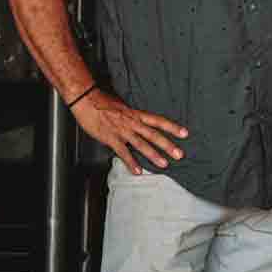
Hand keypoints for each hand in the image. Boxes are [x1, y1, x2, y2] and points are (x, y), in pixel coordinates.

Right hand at [71, 89, 188, 174]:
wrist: (86, 100)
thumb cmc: (103, 102)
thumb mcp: (123, 107)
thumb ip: (132, 116)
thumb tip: (140, 123)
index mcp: (136, 114)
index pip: (158, 121)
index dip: (172, 127)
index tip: (185, 133)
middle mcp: (132, 122)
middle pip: (154, 134)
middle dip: (168, 145)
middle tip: (180, 154)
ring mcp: (122, 131)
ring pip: (141, 144)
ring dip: (154, 155)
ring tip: (164, 164)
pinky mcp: (111, 138)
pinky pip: (123, 152)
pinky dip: (131, 162)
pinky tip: (138, 171)